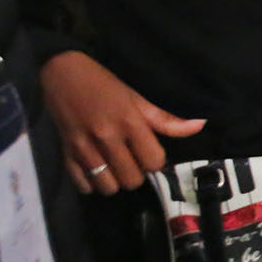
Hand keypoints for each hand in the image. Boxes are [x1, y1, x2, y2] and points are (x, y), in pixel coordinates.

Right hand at [41, 52, 205, 194]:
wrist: (61, 73)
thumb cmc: (104, 84)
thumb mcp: (137, 98)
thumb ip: (166, 119)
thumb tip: (200, 126)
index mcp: (129, 123)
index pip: (153, 162)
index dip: (154, 160)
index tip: (148, 152)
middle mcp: (107, 138)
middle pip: (132, 180)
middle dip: (136, 173)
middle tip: (131, 159)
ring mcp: (84, 148)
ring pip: (108, 187)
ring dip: (114, 181)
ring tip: (113, 166)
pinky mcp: (65, 154)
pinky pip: (82, 186)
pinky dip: (91, 183)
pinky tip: (95, 169)